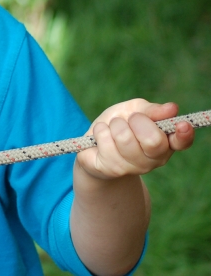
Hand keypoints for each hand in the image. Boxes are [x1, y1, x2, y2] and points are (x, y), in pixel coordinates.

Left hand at [76, 99, 194, 180]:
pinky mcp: (114, 170)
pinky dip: (100, 131)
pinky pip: (105, 142)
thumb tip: (172, 108)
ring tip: (113, 128)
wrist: (93, 145)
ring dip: (114, 125)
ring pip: (125, 138)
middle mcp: (155, 158)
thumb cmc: (119, 124)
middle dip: (136, 121)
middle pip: (153, 140)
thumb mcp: (134, 110)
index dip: (185, 135)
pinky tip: (101, 137)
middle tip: (129, 119)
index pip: (182, 142)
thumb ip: (151, 109)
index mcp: (166, 141)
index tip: (182, 124)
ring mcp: (135, 168)